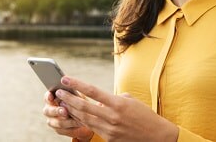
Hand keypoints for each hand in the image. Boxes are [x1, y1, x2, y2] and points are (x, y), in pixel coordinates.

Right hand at [42, 90, 93, 140]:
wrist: (84, 115)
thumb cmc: (78, 100)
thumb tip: (70, 86)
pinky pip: (63, 130)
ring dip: (66, 121)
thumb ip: (71, 92)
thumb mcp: (76, 95)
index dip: (48, 97)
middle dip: (57, 111)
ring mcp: (52, 120)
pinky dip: (71, 127)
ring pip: (56, 122)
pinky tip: (79, 124)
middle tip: (64, 111)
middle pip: (48, 111)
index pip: (47, 97)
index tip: (52, 96)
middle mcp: (49, 109)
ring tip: (77, 119)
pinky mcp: (58, 130)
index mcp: (51, 98)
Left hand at [55, 77, 178, 141]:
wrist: (156, 137)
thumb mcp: (130, 101)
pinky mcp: (109, 139)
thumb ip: (112, 98)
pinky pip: (91, 128)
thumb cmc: (144, 115)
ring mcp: (109, 129)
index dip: (77, 84)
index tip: (65, 78)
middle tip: (58, 91)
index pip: (92, 91)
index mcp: (118, 103)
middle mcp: (112, 116)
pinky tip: (74, 114)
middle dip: (69, 98)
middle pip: (84, 106)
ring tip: (62, 102)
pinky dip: (81, 120)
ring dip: (71, 110)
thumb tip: (97, 100)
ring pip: (84, 118)